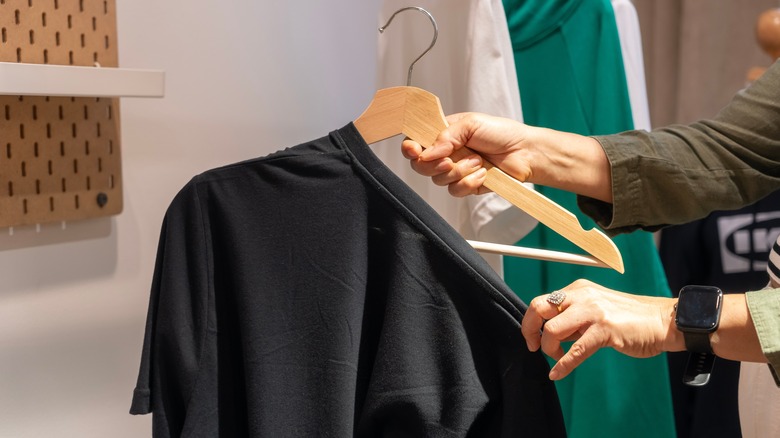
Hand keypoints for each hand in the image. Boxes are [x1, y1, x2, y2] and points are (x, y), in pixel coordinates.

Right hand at [401, 112, 533, 196]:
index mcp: (443, 134)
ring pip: (439, 180)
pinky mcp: (467, 186)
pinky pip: (455, 190)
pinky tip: (484, 173)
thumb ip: (445, 136)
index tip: (414, 151)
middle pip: (422, 166)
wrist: (525, 152)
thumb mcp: (471, 124)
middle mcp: (447, 153)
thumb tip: (427, 153)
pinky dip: (469, 182)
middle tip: (449, 160)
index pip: (416, 142)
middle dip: (434, 165)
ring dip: (459, 171)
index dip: (410, 149)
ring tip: (478, 161)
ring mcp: (456, 171)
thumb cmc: (501, 133)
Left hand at [521, 279, 678, 379]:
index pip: (541, 302)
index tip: (532, 338)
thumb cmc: (631, 319)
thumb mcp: (596, 310)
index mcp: (578, 289)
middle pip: (538, 308)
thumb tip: (550, 335)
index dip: (531, 322)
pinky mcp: (605, 329)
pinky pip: (575, 350)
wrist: (664, 321)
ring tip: (557, 358)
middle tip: (535, 347)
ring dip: (549, 349)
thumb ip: (573, 319)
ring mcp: (594, 311)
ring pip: (552, 329)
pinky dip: (563, 365)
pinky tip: (558, 373)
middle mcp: (583, 295)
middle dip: (530, 331)